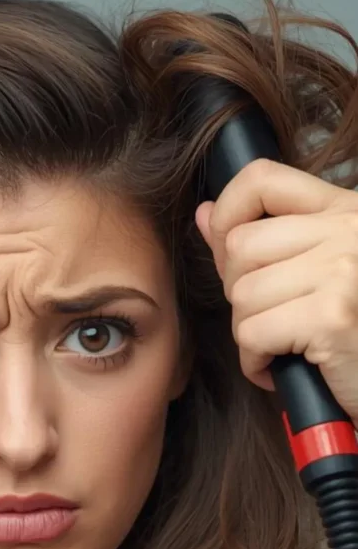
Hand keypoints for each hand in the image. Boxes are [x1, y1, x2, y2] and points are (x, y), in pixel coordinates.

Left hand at [195, 158, 357, 428]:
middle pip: (241, 246)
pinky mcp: (332, 316)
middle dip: (239, 293)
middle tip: (271, 319)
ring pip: (243, 295)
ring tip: (283, 346)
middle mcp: (348, 230)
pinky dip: (256, 362)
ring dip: (250, 332)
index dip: (227, 215)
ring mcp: (342, 271)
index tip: (229, 254)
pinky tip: (282, 369)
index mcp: (344, 210)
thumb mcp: (319, 272)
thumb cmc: (353, 333)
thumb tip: (206, 213)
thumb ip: (263, 240)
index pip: (261, 179)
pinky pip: (253, 334)